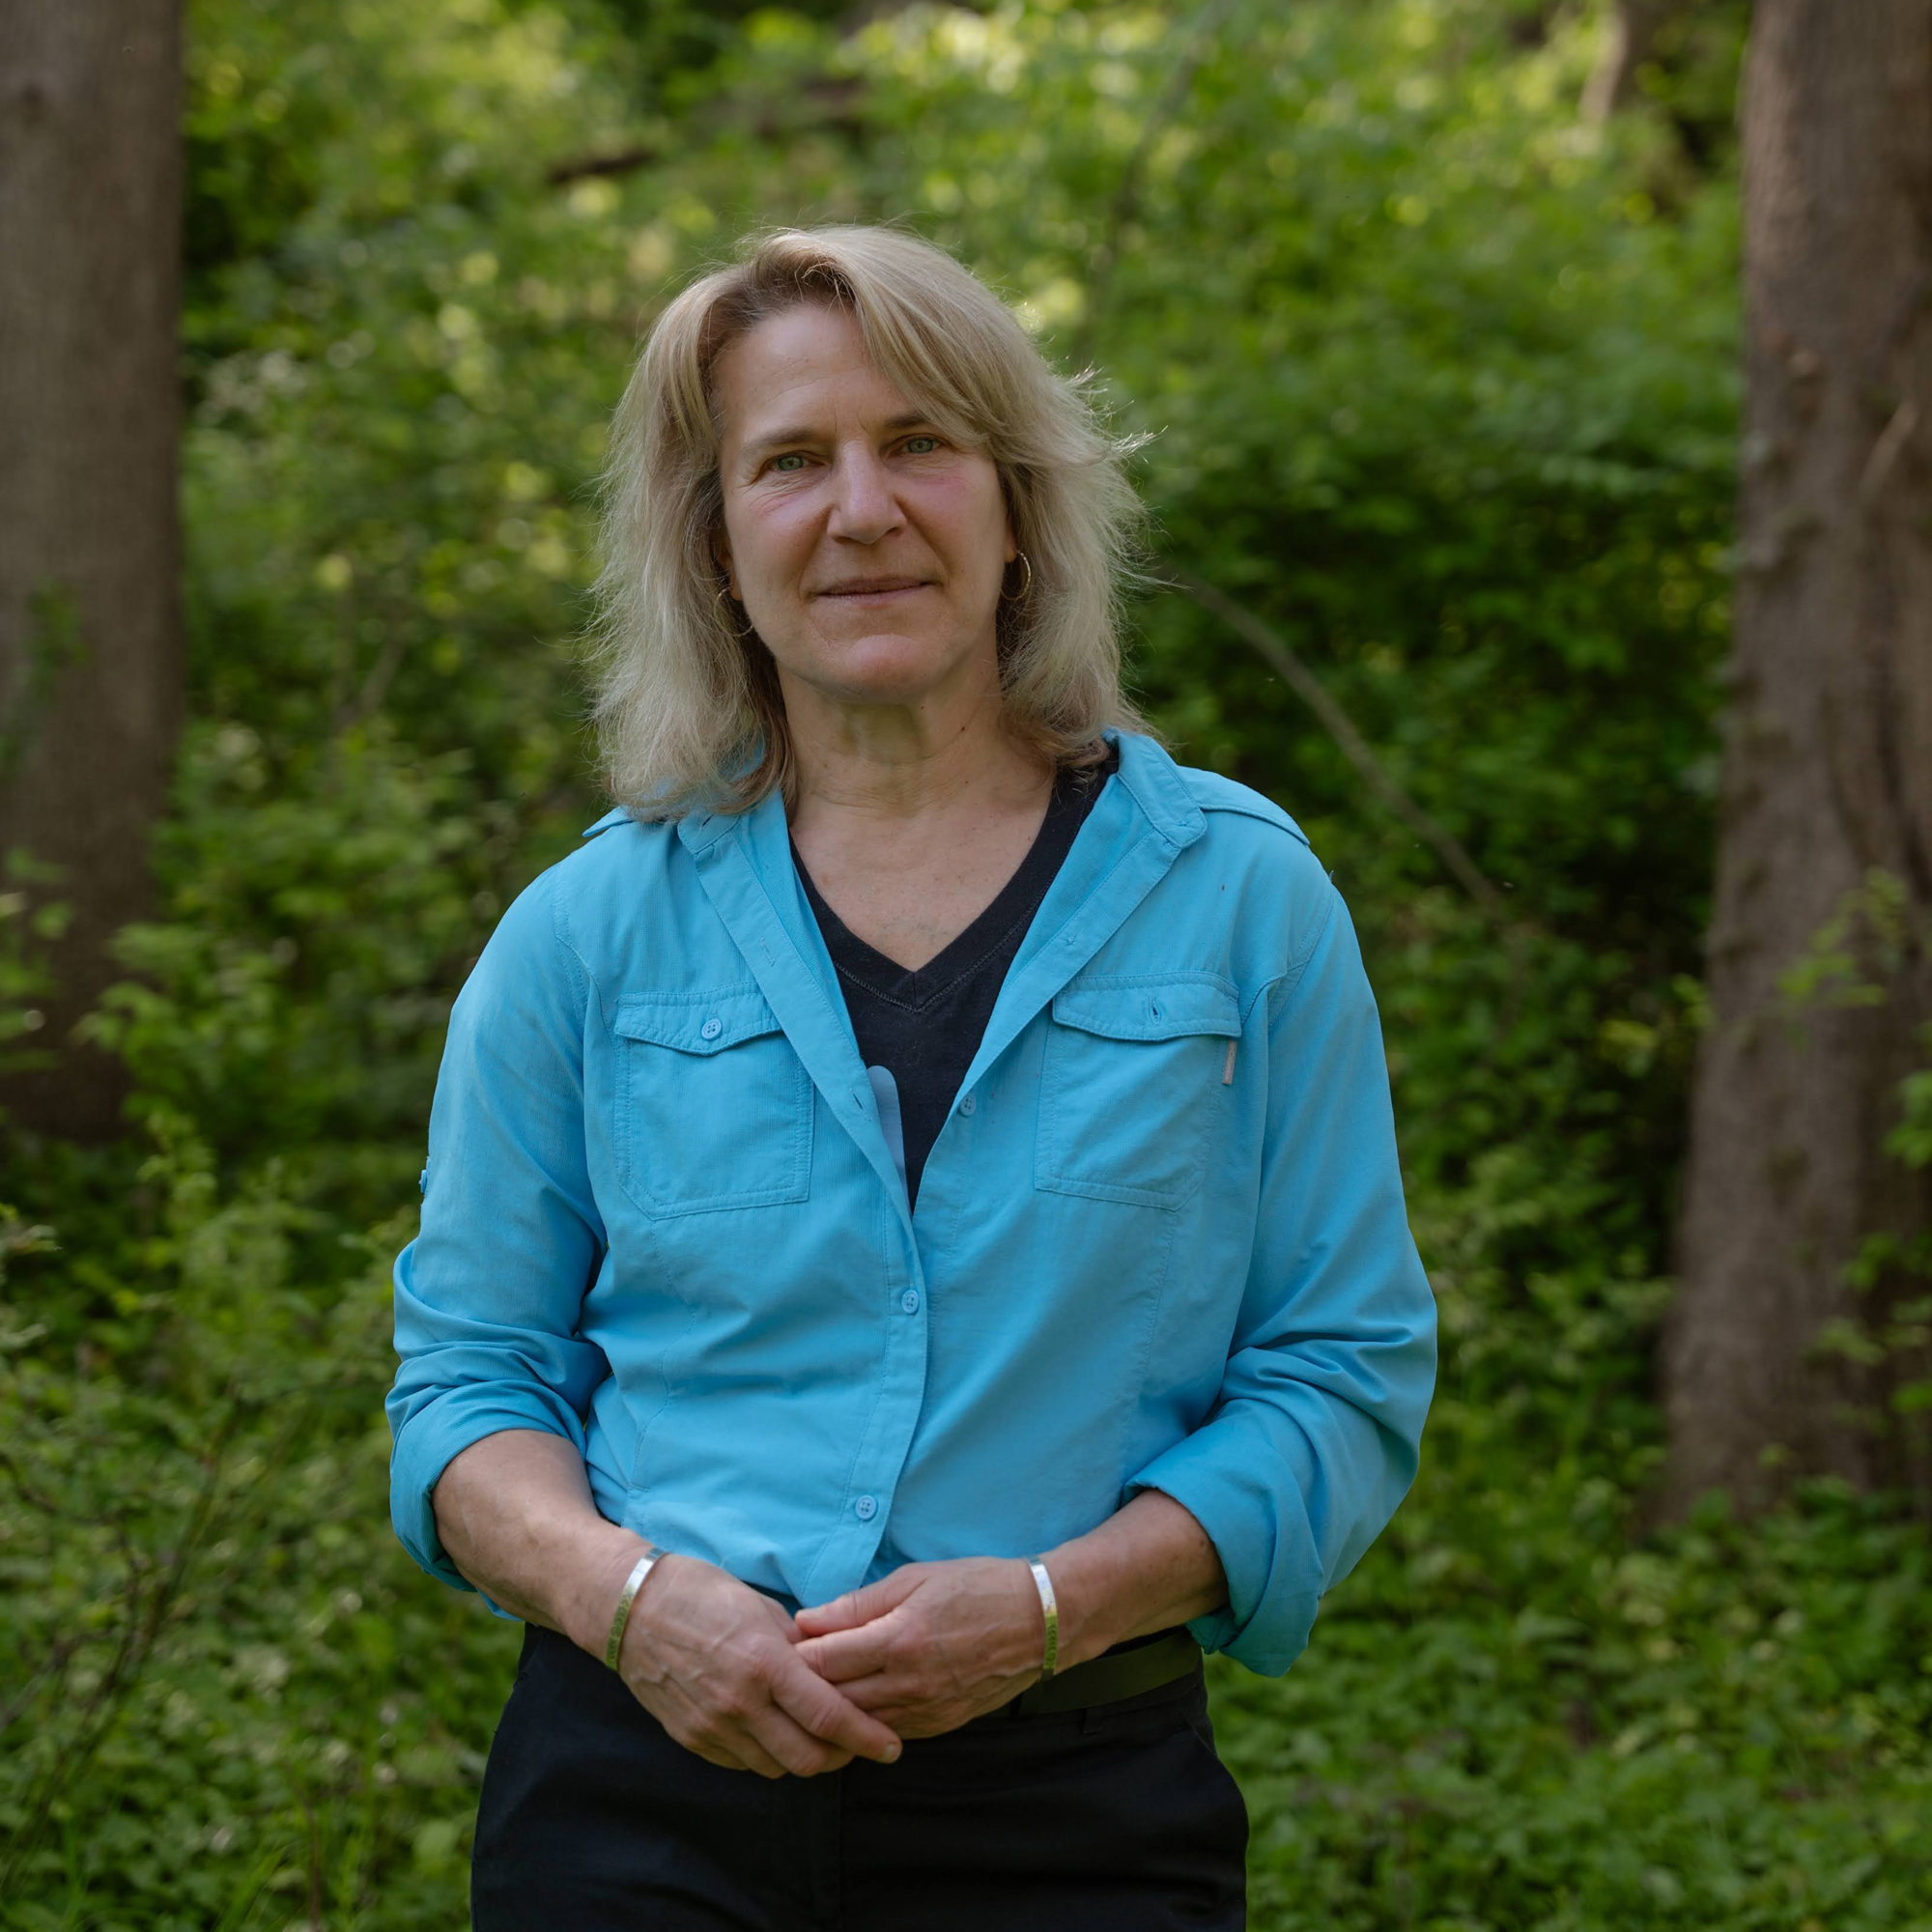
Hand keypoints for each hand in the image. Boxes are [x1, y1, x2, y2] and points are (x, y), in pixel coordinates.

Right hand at [614, 1552, 903, 1777]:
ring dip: (803, 1757)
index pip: (828, 1716)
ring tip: (817, 1735)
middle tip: (857, 1742)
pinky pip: (742, 1763)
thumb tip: (833, 1669)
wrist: (632, 1610)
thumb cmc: (701, 1594)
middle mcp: (739, 1703)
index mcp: (763, 1663)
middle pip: (807, 1758)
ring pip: (775, 1767)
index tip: (891, 1746)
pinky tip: (774, 1731)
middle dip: (841, 1757)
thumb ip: (798, 1646)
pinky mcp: (692, 1739)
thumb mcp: (761, 1607)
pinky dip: (766, 1754)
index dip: (866, 1737)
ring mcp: (712, 1726)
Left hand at [792, 1556, 1045, 1737]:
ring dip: (831, 1711)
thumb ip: (858, 1605)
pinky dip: (865, 1721)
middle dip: (804, 1688)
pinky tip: (853, 1705)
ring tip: (811, 1692)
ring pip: (857, 1725)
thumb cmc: (977, 1587)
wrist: (1039, 1621)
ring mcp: (925, 1712)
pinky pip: (888, 1732)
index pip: (823, 1662)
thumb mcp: (915, 1579)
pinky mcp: (940, 1725)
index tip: (779, 1645)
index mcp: (897, 1642)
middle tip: (783, 1672)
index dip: (794, 1656)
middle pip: (833, 1700)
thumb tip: (807, 1620)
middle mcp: (908, 1685)